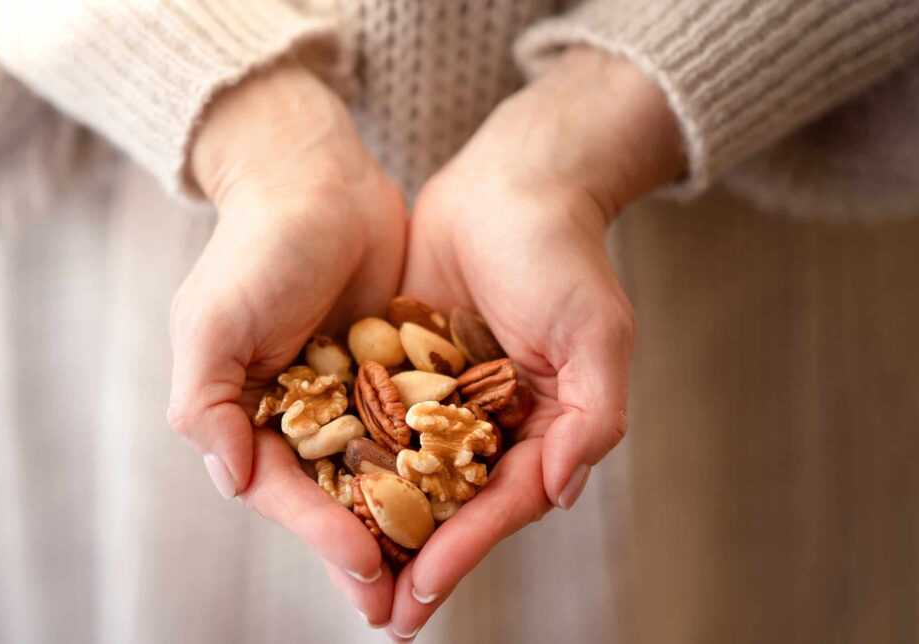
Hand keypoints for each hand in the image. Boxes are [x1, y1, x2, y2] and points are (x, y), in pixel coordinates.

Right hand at [166, 61, 405, 626]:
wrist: (316, 180)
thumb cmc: (256, 249)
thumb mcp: (211, 323)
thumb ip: (206, 403)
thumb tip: (232, 480)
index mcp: (254, 418)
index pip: (289, 493)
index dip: (323, 535)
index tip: (366, 569)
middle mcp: (306, 417)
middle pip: (339, 501)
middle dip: (371, 553)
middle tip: (403, 610)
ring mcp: (357, 396)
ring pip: (387, 475)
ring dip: (413, 526)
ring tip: (442, 576)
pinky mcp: (401, 370)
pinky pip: (424, 426)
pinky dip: (443, 464)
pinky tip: (474, 498)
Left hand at [388, 48, 684, 638]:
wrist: (511, 181)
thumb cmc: (562, 255)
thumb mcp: (596, 334)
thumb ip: (592, 417)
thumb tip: (559, 494)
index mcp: (540, 428)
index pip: (500, 503)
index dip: (464, 550)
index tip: (421, 591)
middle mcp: (489, 422)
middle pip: (450, 505)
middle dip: (417, 559)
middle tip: (381, 616)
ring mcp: (442, 396)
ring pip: (408, 474)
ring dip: (381, 524)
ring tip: (348, 575)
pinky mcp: (402, 365)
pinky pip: (375, 420)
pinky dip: (354, 458)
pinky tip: (321, 492)